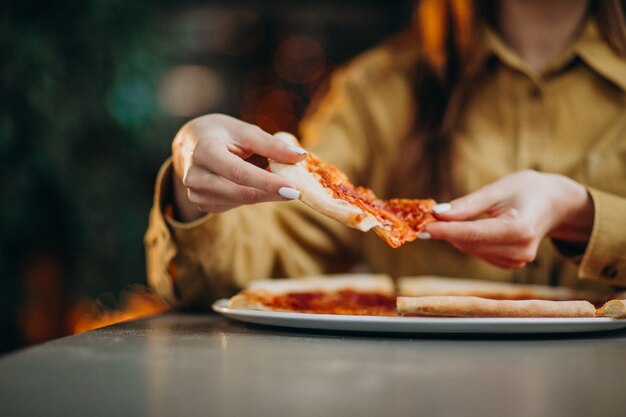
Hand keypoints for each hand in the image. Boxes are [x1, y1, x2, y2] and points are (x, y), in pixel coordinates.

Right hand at [171, 114, 306, 220]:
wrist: (191, 144)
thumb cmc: (221, 134)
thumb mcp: (245, 131)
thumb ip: (272, 145)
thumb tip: (301, 156)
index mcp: (204, 151)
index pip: (239, 173)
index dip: (268, 182)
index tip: (294, 189)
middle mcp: (195, 175)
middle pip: (241, 192)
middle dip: (272, 192)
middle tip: (297, 190)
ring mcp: (196, 193)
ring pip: (241, 201)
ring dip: (262, 192)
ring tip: (269, 174)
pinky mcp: (203, 204)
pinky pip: (235, 204)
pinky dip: (251, 194)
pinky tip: (252, 183)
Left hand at [422, 170, 593, 268]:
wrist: (554, 204)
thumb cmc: (527, 190)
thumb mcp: (497, 189)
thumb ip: (468, 204)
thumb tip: (438, 213)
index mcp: (520, 229)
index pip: (473, 234)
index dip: (446, 231)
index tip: (423, 228)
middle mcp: (520, 250)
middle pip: (469, 244)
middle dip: (446, 231)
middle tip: (426, 216)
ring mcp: (517, 261)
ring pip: (470, 250)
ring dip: (455, 235)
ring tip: (449, 217)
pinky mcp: (511, 264)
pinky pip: (478, 253)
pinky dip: (466, 241)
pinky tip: (468, 227)